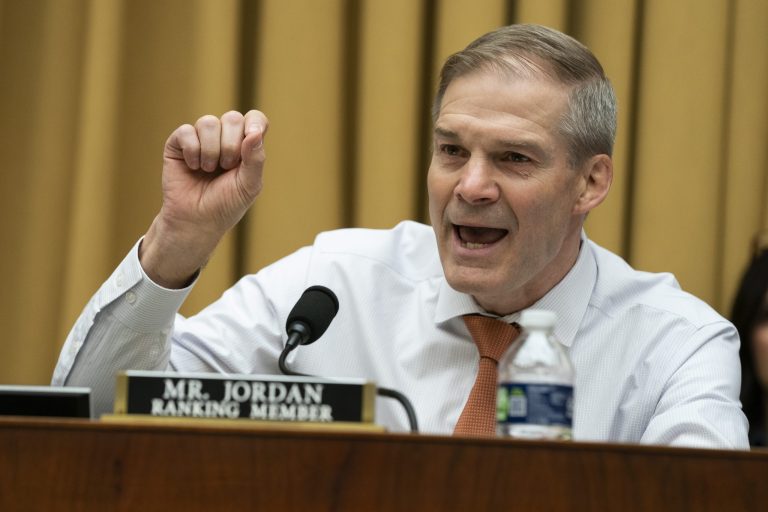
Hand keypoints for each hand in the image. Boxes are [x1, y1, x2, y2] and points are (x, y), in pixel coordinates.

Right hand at [140, 110, 267, 287]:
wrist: (196, 220)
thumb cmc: (226, 204)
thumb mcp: (249, 185)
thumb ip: (256, 159)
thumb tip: (255, 132)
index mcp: (246, 146)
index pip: (255, 119)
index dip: (254, 122)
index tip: (252, 136)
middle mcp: (224, 138)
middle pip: (232, 118)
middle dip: (231, 146)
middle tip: (226, 167)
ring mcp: (201, 138)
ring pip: (208, 122)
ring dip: (211, 151)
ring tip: (208, 170)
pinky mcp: (179, 143)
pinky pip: (186, 131)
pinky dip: (192, 151)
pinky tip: (193, 167)